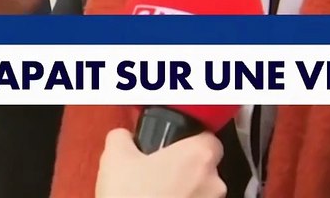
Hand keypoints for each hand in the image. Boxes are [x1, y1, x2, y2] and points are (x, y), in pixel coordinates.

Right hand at [96, 128, 224, 197]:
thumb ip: (123, 137)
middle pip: (205, 168)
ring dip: (184, 193)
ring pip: (201, 192)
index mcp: (199, 156)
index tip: (173, 147)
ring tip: (155, 196)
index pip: (208, 138)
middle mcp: (214, 183)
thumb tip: (125, 137)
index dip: (189, 141)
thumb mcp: (115, 157)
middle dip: (184, 171)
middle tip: (158, 175)